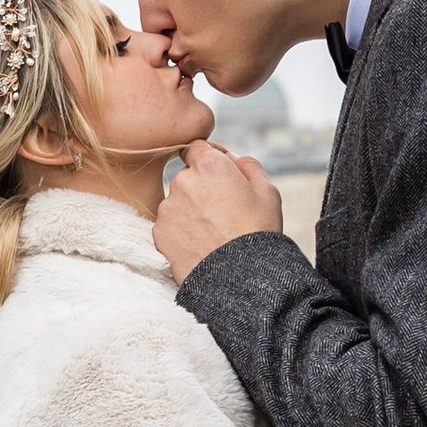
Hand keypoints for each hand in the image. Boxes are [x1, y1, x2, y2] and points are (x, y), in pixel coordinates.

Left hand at [152, 141, 282, 281]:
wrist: (240, 279)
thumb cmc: (258, 234)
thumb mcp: (268, 191)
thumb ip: (247, 164)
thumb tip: (231, 157)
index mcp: (210, 166)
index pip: (197, 147)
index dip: (209, 159)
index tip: (219, 175)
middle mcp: (182, 181)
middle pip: (187, 175)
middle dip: (200, 187)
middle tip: (222, 211)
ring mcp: (167, 208)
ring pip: (177, 201)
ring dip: (190, 210)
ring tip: (212, 232)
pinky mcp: (159, 232)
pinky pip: (169, 224)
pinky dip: (180, 231)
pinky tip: (200, 244)